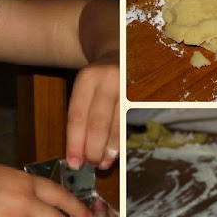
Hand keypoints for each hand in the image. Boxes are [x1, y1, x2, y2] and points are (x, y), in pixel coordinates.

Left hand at [65, 50, 118, 170]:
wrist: (122, 52)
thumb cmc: (100, 79)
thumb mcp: (85, 88)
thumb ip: (80, 114)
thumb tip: (77, 151)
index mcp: (88, 79)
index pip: (78, 115)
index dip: (75, 142)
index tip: (73, 162)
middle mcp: (109, 79)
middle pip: (98, 122)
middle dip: (92, 148)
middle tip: (90, 164)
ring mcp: (129, 86)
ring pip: (117, 124)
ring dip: (109, 149)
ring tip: (102, 163)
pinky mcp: (143, 95)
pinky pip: (130, 123)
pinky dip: (122, 141)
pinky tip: (116, 152)